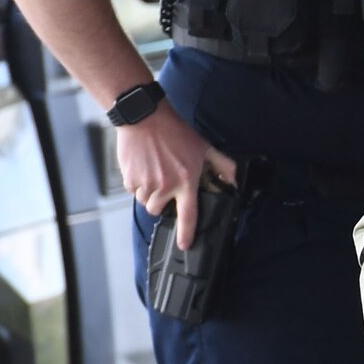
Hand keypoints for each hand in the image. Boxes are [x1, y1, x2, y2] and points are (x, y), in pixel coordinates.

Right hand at [117, 105, 237, 248]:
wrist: (146, 119)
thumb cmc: (176, 132)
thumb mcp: (205, 148)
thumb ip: (222, 166)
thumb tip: (234, 180)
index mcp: (185, 181)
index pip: (188, 215)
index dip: (187, 233)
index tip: (185, 245)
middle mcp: (164, 186)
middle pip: (158, 210)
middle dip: (162, 202)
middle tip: (167, 184)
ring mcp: (145, 184)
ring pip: (145, 201)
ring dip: (150, 193)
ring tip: (156, 171)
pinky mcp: (129, 179)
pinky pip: (133, 191)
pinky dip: (138, 184)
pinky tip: (145, 167)